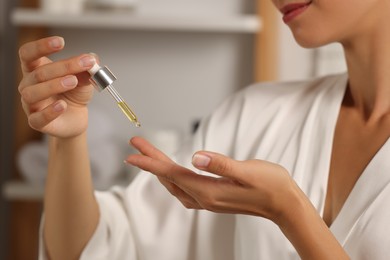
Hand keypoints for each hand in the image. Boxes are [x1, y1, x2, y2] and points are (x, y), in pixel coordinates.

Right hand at [18, 36, 96, 137]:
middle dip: (63, 67)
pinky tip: (63, 105)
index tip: (61, 42)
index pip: (28, 53)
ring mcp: (30, 104)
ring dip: (53, 85)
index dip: (41, 46)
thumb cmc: (74, 95)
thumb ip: (86, 68)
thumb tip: (92, 58)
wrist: (76, 118)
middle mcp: (29, 85)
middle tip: (84, 63)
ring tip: (73, 82)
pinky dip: (50, 111)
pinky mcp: (36, 122)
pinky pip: (37, 117)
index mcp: (36, 69)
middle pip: (38, 73)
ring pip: (32, 93)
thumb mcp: (83, 78)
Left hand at [126, 136, 296, 221]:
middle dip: (151, 161)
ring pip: (175, 185)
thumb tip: (196, 157)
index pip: (173, 174)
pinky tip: (173, 173)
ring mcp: (209, 201)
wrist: (284, 205)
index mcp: (210, 191)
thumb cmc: (271, 185)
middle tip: (136, 144)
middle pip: (170, 178)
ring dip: (160, 170)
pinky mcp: (215, 198)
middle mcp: (205, 199)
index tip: (133, 152)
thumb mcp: (248, 171)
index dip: (151, 162)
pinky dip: (173, 179)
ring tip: (149, 156)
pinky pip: (185, 189)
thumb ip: (221, 165)